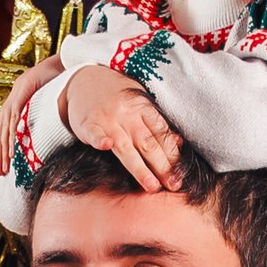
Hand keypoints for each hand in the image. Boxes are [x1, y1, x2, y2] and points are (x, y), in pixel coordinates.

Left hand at [0, 63, 45, 172]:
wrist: (57, 64)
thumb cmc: (53, 83)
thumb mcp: (45, 104)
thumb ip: (40, 117)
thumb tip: (46, 133)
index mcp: (14, 108)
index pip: (4, 133)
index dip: (3, 150)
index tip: (4, 167)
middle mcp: (10, 105)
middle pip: (0, 134)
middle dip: (0, 155)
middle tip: (1, 173)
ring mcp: (13, 99)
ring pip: (4, 130)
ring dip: (3, 150)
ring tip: (5, 166)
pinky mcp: (20, 96)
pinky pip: (13, 120)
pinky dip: (11, 136)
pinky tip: (11, 151)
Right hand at [60, 64, 183, 190]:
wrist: (85, 80)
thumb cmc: (117, 97)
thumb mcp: (140, 103)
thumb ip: (157, 124)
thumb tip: (179, 142)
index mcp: (143, 107)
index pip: (161, 134)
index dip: (172, 156)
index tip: (180, 176)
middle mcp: (127, 113)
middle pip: (147, 143)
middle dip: (162, 166)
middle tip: (173, 186)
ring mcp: (107, 118)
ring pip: (125, 146)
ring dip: (139, 168)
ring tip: (152, 186)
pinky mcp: (88, 123)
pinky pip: (94, 132)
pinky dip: (99, 139)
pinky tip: (106, 146)